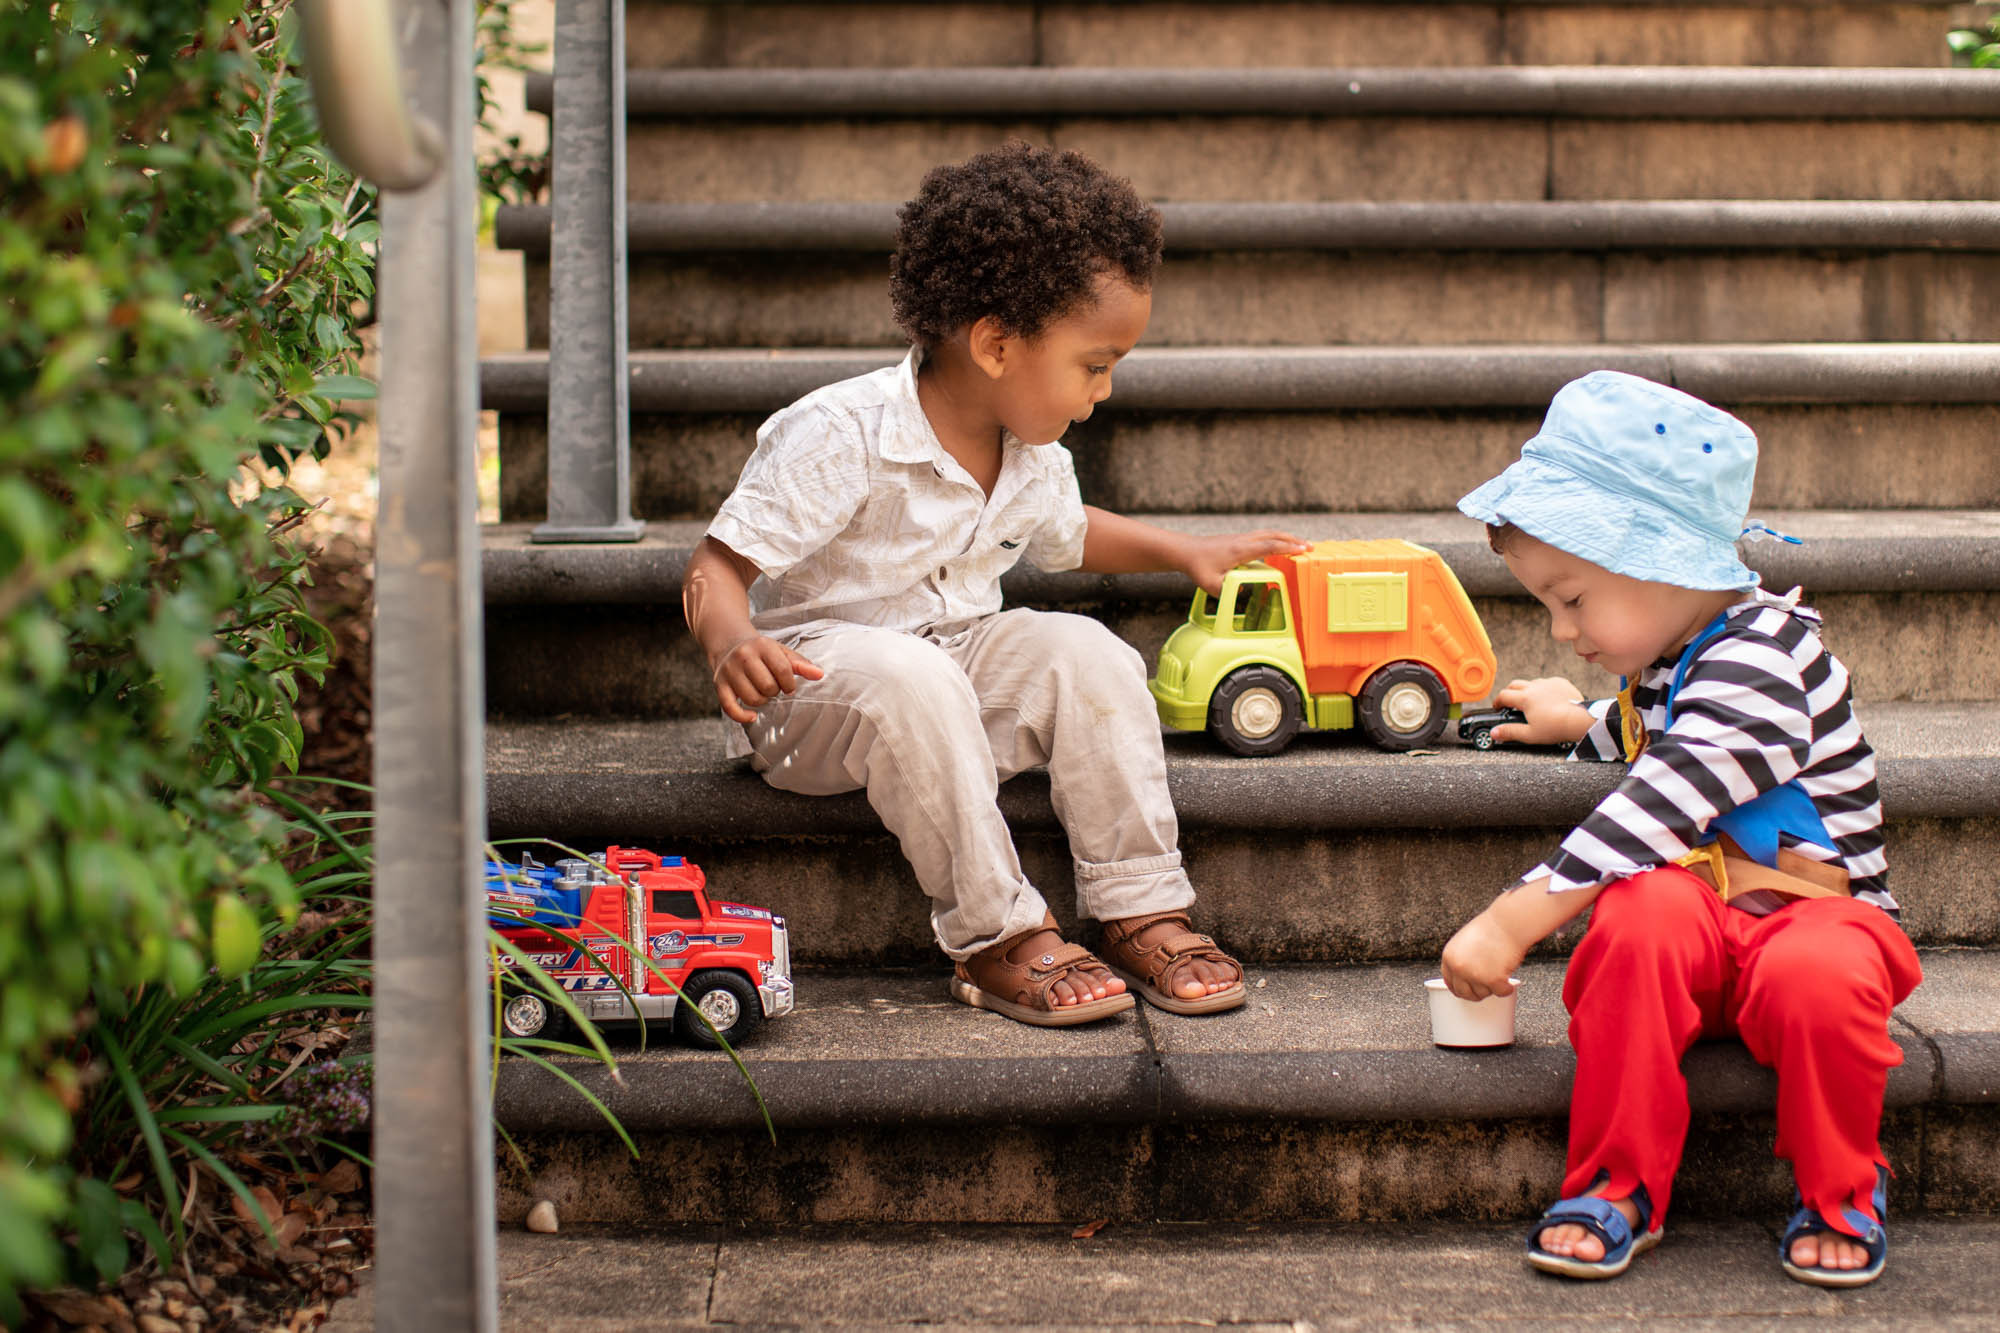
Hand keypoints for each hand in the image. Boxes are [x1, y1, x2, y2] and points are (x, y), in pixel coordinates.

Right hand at [712, 635, 823, 724]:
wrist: (729, 643)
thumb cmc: (760, 652)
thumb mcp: (781, 652)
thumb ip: (801, 664)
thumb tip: (819, 674)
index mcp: (762, 646)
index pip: (783, 670)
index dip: (790, 683)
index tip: (788, 685)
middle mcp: (743, 656)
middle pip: (768, 687)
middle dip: (774, 691)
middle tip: (772, 686)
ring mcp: (730, 671)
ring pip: (752, 698)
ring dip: (761, 700)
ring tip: (761, 691)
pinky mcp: (719, 684)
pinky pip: (730, 707)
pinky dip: (742, 716)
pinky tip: (752, 716)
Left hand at [1182, 529, 1311, 594]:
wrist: (1185, 551)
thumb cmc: (1198, 567)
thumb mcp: (1211, 584)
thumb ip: (1228, 591)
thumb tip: (1245, 592)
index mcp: (1240, 550)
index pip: (1269, 546)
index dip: (1287, 548)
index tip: (1303, 550)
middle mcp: (1243, 541)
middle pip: (1274, 535)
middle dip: (1294, 540)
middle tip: (1311, 547)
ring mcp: (1242, 538)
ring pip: (1269, 533)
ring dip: (1287, 538)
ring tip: (1301, 545)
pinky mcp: (1239, 540)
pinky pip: (1263, 536)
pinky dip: (1276, 539)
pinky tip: (1281, 545)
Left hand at [1440, 908, 1524, 1001]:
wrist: (1508, 923)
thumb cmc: (1491, 928)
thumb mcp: (1465, 942)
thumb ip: (1461, 958)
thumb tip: (1462, 977)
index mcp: (1449, 956)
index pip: (1449, 981)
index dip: (1458, 988)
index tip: (1466, 991)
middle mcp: (1459, 967)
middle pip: (1463, 993)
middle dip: (1475, 993)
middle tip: (1486, 987)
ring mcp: (1474, 975)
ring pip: (1483, 994)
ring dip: (1492, 988)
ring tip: (1499, 975)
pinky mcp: (1493, 979)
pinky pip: (1500, 992)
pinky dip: (1506, 989)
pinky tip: (1509, 983)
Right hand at [1492, 677, 1593, 745]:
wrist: (1579, 720)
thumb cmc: (1556, 728)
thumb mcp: (1529, 734)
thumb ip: (1510, 732)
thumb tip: (1494, 733)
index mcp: (1525, 698)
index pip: (1504, 695)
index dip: (1497, 701)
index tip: (1497, 706)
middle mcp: (1535, 687)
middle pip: (1514, 684)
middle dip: (1509, 692)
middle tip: (1509, 702)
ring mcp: (1549, 683)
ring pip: (1531, 682)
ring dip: (1527, 689)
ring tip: (1530, 701)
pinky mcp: (1561, 682)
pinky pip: (1548, 682)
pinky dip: (1545, 689)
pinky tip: (1548, 698)